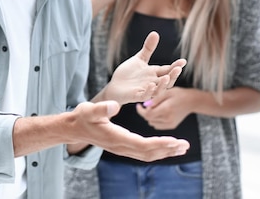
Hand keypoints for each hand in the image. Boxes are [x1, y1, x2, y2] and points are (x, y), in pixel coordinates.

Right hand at [69, 101, 189, 161]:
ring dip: (165, 151)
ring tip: (181, 147)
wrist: (74, 128)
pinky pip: (143, 151)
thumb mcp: (89, 109)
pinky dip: (157, 150)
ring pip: (148, 154)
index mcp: (117, 138)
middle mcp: (122, 146)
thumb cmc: (82, 117)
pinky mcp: (123, 146)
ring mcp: (122, 148)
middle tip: (185, 145)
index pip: (143, 145)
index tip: (175, 141)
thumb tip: (115, 106)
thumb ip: (102, 108)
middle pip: (149, 153)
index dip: (160, 144)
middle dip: (168, 149)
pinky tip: (166, 145)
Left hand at [103, 31, 186, 104]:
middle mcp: (153, 82)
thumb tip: (155, 33)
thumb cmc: (128, 73)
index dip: (176, 66)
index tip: (183, 61)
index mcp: (154, 73)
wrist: (115, 86)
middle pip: (167, 81)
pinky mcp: (136, 96)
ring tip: (166, 77)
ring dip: (163, 85)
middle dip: (173, 75)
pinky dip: (148, 91)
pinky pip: (145, 95)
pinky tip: (150, 84)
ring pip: (158, 90)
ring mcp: (145, 90)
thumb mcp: (139, 59)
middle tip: (178, 69)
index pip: (168, 69)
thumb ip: (148, 48)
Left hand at [136, 88, 191, 129]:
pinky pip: (158, 125)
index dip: (141, 110)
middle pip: (149, 119)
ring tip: (154, 108)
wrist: (192, 101)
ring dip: (150, 116)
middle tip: (145, 105)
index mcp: (166, 109)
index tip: (138, 105)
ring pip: (152, 123)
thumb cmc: (179, 94)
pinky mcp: (172, 126)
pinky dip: (155, 120)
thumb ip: (155, 99)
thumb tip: (145, 105)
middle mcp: (168, 119)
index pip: (148, 114)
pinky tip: (159, 112)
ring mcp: (170, 124)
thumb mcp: (167, 92)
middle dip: (145, 113)